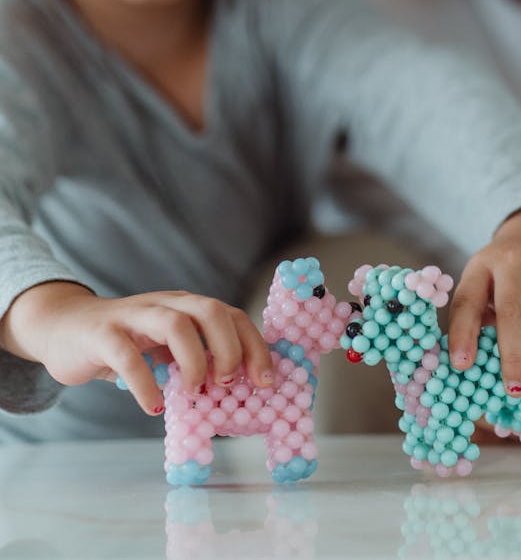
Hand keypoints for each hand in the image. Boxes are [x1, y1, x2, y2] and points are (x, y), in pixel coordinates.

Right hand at [0, 281, 272, 414]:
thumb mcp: (167, 346)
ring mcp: (133, 315)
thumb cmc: (127, 343)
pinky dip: (145, 383)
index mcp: (187, 306)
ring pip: (175, 323)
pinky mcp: (103, 333)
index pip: (232, 315)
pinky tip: (154, 406)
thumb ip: (197, 359)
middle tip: (228, 384)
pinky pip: (127, 355)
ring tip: (195, 393)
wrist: (65, 328)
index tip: (265, 382)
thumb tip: (238, 392)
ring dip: (194, 361)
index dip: (254, 346)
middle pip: (210, 310)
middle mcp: (166, 304)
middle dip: (229, 348)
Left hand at [447, 199, 520, 395]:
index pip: (467, 301)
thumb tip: (471, 369)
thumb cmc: (508, 275)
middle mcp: (508, 259)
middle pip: (509, 311)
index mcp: (479, 266)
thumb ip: (479, 318)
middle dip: (512, 355)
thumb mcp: (487, 284)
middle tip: (514, 390)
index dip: (462, 334)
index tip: (461, 366)